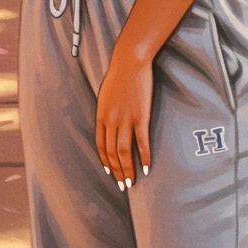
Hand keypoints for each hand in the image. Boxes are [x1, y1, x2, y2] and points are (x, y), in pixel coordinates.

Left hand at [95, 48, 152, 189]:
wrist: (130, 62)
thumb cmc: (118, 75)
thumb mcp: (105, 95)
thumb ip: (106, 111)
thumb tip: (109, 123)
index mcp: (101, 116)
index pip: (100, 146)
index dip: (105, 162)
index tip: (110, 173)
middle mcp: (111, 121)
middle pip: (111, 153)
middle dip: (117, 171)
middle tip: (123, 185)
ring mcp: (126, 120)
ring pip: (124, 151)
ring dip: (128, 169)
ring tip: (132, 182)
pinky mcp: (141, 117)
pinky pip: (141, 142)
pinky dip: (143, 157)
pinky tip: (146, 167)